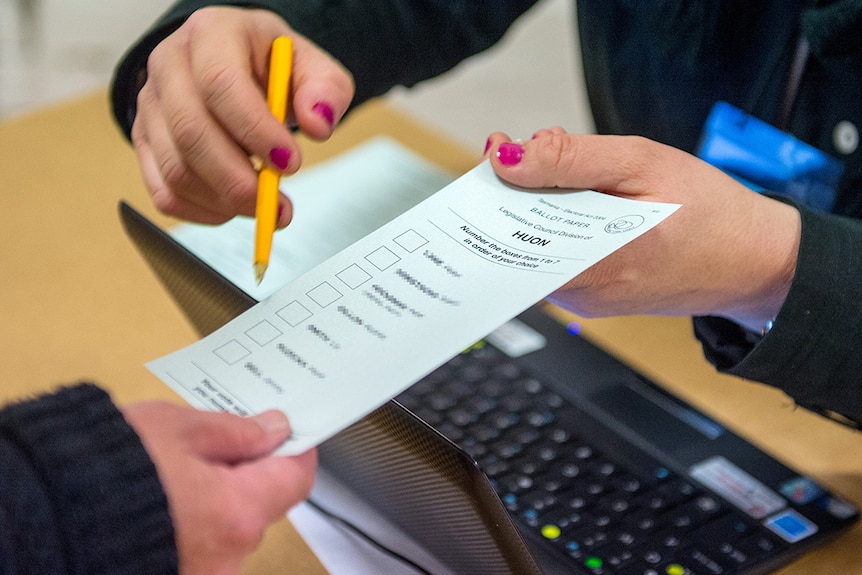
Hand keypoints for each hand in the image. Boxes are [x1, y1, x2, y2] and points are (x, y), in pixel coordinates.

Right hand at [121, 402, 316, 574]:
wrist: (40, 515)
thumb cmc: (103, 472)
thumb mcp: (178, 428)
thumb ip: (236, 430)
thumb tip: (274, 429)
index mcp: (236, 513)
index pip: (296, 478)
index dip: (295, 448)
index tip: (288, 429)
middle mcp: (225, 557)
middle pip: (260, 504)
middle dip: (247, 470)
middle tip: (221, 438)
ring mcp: (200, 574)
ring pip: (227, 526)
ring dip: (216, 497)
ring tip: (177, 467)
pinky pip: (199, 545)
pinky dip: (191, 521)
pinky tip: (162, 497)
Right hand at [132, 6, 354, 223]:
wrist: (241, 66)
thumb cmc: (271, 65)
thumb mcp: (311, 66)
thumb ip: (326, 91)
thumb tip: (319, 124)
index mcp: (212, 34)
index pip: (220, 83)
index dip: (255, 130)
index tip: (288, 163)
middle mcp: (170, 66)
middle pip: (191, 132)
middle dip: (238, 181)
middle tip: (277, 203)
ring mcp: (151, 106)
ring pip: (176, 169)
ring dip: (224, 201)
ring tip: (264, 204)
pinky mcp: (146, 144)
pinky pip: (165, 193)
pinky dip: (204, 213)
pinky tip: (234, 208)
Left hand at [485, 130, 800, 329]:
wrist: (754, 261)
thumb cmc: (708, 210)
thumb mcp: (641, 163)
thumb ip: (568, 159)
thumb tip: (506, 158)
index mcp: (591, 265)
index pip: (506, 235)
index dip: (494, 193)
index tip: (499, 158)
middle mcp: (579, 295)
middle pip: (516, 241)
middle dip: (518, 194)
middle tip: (543, 154)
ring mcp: (585, 302)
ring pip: (535, 248)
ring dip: (540, 208)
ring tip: (576, 178)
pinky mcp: (593, 300)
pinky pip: (556, 258)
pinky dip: (559, 227)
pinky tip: (587, 204)